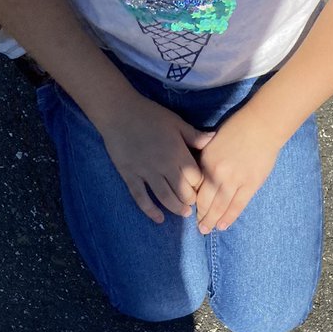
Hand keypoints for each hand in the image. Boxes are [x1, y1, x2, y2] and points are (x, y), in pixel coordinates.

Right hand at [96, 87, 213, 222]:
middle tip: (193, 203)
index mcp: (177, 152)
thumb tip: (214, 138)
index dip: (200, 186)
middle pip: (182, 191)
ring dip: (176, 208)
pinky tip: (158, 219)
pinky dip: (150, 210)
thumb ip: (194, 135)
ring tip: (183, 213)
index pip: (195, 178)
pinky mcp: (130, 175)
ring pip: (165, 197)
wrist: (118, 112)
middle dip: (190, 200)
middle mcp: (164, 165)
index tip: (201, 188)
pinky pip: (141, 197)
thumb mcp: (176, 122)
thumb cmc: (149, 115)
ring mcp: (146, 172)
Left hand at [195, 108, 282, 233]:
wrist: (261, 125)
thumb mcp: (212, 141)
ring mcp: (235, 180)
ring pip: (220, 206)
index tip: (192, 211)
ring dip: (212, 220)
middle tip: (198, 227)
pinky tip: (222, 226)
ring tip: (207, 230)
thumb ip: (205, 160)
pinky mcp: (250, 184)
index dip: (193, 203)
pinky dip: (229, 217)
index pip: (196, 188)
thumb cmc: (237, 129)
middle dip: (201, 216)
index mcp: (206, 162)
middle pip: (206, 201)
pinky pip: (237, 206)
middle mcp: (218, 174)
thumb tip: (199, 178)